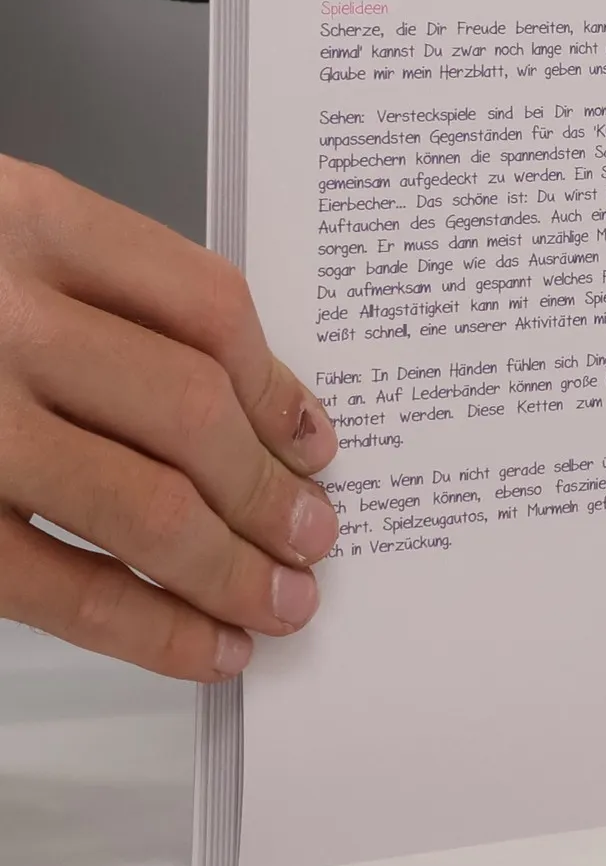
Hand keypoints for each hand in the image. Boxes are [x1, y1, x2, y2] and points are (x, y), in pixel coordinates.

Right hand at [0, 156, 338, 680]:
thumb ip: (104, 298)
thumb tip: (257, 410)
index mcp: (25, 219)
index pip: (205, 305)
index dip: (279, 387)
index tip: (316, 442)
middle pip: (189, 411)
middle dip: (269, 492)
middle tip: (314, 538)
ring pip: (142, 503)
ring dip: (230, 568)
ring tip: (281, 603)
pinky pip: (56, 585)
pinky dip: (148, 627)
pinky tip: (202, 646)